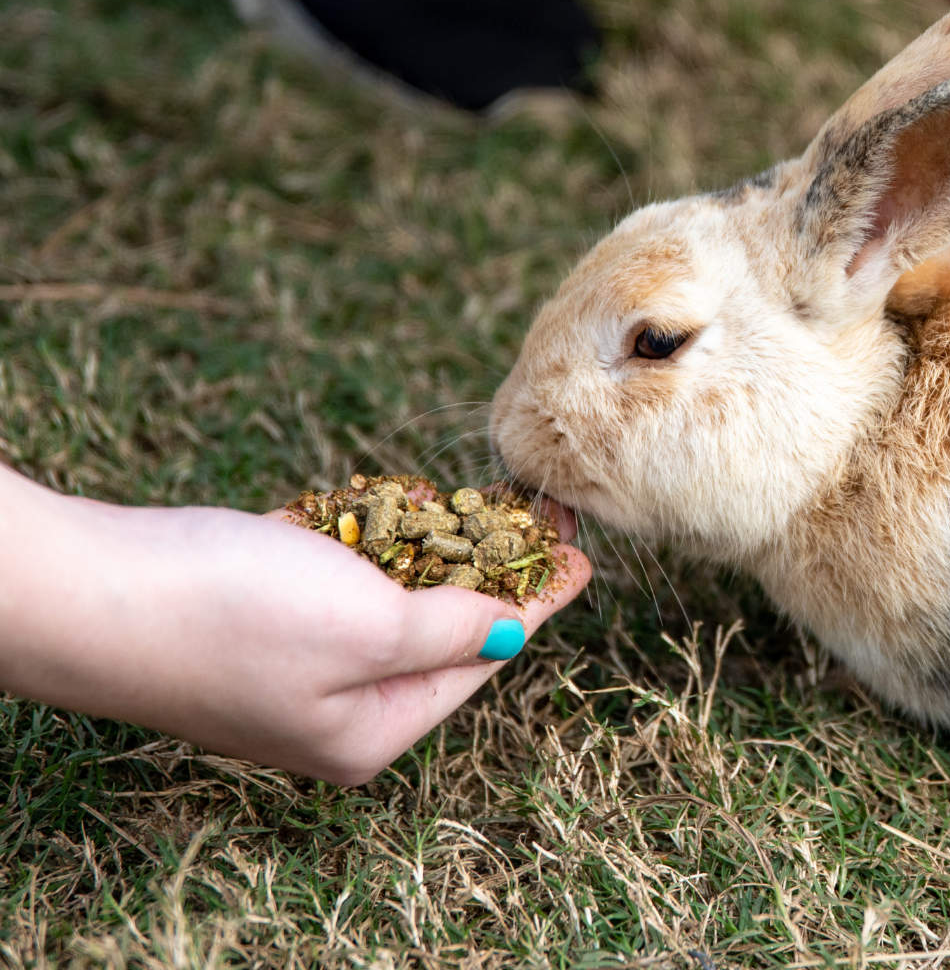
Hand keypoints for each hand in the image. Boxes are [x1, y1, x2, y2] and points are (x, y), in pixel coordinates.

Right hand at [0, 465, 590, 784]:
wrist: (84, 589)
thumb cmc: (231, 612)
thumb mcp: (371, 623)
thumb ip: (452, 630)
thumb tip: (511, 632)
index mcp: (372, 732)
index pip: (483, 659)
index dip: (538, 598)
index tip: (583, 550)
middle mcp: (333, 710)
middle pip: (439, 629)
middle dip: (490, 565)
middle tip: (540, 509)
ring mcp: (285, 663)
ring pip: (384, 595)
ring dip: (428, 545)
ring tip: (482, 499)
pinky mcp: (244, 613)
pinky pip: (327, 573)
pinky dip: (360, 537)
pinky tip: (393, 502)